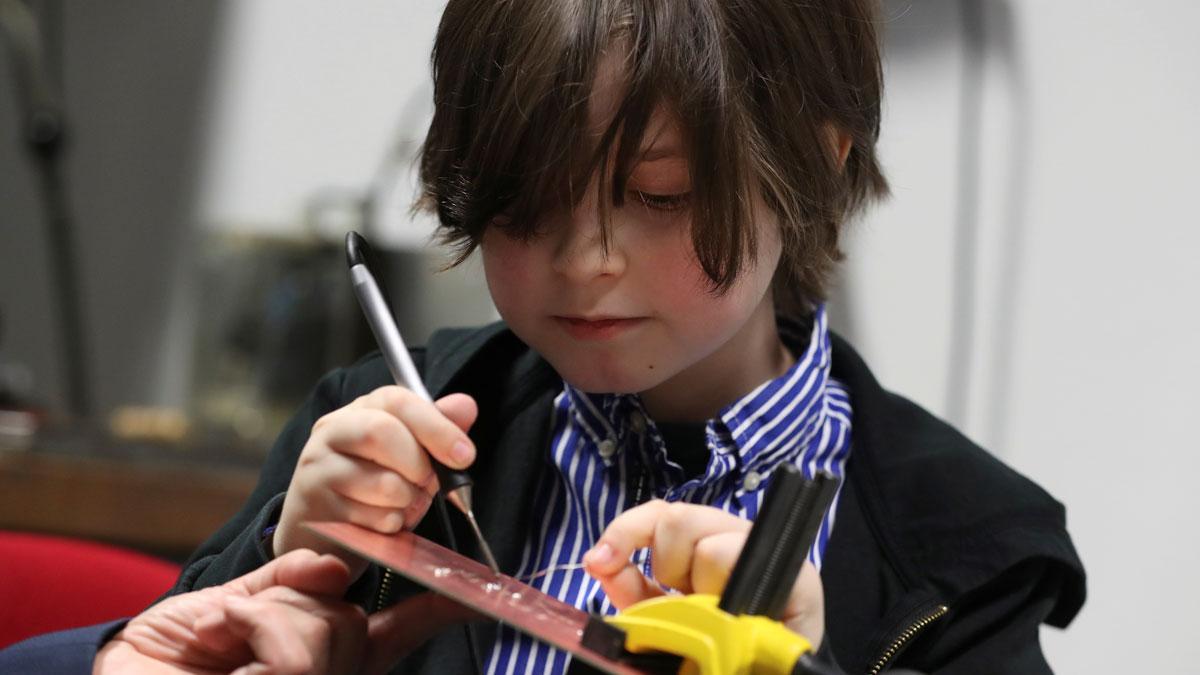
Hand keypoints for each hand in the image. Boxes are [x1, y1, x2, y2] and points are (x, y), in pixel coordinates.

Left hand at [93, 549, 482, 674]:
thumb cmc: (158, 665)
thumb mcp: (225, 609)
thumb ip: (283, 584)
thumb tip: (335, 565)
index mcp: (315, 661)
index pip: (388, 633)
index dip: (433, 610)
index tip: (470, 591)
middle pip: (351, 622)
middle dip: (295, 602)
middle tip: (238, 623)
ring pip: (329, 633)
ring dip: (266, 618)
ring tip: (220, 638)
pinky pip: (299, 650)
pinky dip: (253, 626)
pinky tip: (220, 640)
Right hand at [274, 387, 478, 577]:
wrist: (329, 531)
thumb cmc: (376, 484)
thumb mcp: (411, 453)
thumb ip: (437, 429)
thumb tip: (466, 405)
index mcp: (362, 408)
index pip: (398, 401)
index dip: (437, 427)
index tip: (465, 456)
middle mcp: (332, 430)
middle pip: (382, 433)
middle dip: (419, 465)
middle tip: (427, 484)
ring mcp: (318, 467)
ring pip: (384, 483)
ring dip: (408, 501)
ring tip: (403, 504)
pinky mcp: (317, 506)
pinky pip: (374, 518)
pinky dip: (392, 523)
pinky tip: (384, 521)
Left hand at [582, 500, 824, 646]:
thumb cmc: (715, 649)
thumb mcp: (662, 617)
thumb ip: (632, 588)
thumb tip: (600, 561)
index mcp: (702, 542)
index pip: (660, 513)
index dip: (625, 530)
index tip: (600, 560)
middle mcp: (735, 538)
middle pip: (678, 518)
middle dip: (667, 565)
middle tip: (683, 600)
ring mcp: (769, 554)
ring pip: (707, 544)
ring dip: (698, 586)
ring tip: (714, 615)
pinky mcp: (799, 576)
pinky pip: (739, 561)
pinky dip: (723, 591)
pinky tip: (731, 617)